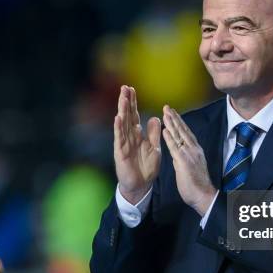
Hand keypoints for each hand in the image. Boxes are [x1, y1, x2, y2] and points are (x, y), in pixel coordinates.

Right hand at [114, 86, 160, 203]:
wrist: (141, 185)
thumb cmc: (146, 167)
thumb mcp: (154, 148)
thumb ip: (153, 134)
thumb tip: (155, 118)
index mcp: (138, 135)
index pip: (135, 115)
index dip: (133, 103)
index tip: (132, 89)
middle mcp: (129, 137)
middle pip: (127, 116)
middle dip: (126, 102)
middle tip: (125, 87)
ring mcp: (123, 144)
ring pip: (123, 124)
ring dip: (122, 110)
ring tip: (122, 98)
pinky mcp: (120, 152)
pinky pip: (119, 138)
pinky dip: (119, 128)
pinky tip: (118, 118)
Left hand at [162, 105, 216, 215]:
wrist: (204, 196)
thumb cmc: (197, 186)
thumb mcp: (191, 168)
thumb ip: (183, 159)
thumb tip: (178, 155)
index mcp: (196, 151)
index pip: (186, 133)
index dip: (179, 123)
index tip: (173, 114)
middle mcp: (194, 150)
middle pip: (183, 130)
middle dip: (175, 118)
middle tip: (167, 107)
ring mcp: (189, 154)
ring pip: (179, 135)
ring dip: (171, 123)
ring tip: (165, 112)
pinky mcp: (184, 161)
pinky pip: (175, 147)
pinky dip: (170, 138)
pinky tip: (165, 130)